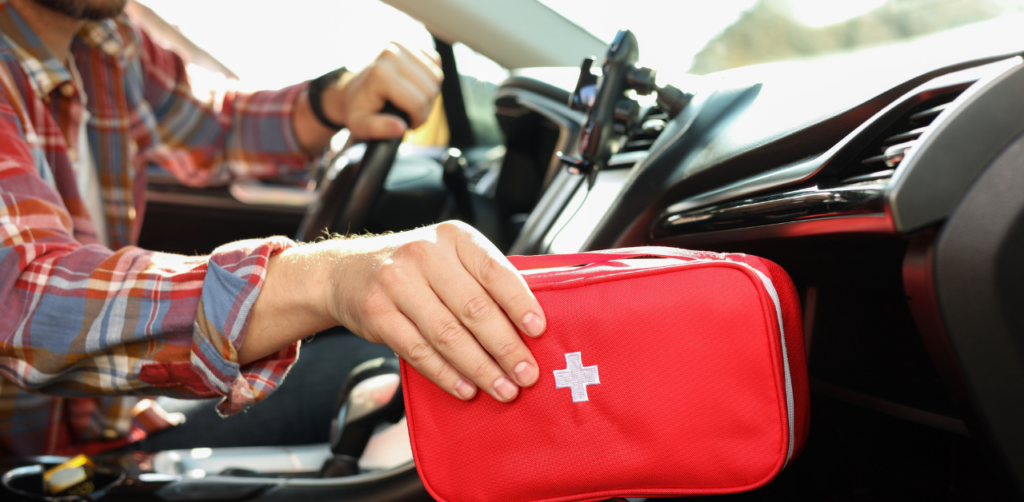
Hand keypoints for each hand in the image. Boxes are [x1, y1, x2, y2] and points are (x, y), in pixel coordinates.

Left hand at [322, 42, 442, 138]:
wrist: (353, 90)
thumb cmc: (358, 109)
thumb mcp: (361, 126)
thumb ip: (380, 129)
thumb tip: (401, 128)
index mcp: (380, 73)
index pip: (418, 102)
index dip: (418, 119)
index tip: (407, 125)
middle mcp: (392, 53)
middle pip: (430, 90)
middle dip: (424, 108)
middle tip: (409, 114)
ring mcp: (402, 45)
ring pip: (437, 77)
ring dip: (429, 94)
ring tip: (412, 101)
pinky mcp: (411, 43)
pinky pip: (436, 63)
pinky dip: (430, 79)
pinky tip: (415, 86)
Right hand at [326, 222, 546, 401]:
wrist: (346, 271)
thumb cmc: (414, 268)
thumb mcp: (449, 255)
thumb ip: (482, 279)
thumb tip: (529, 325)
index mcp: (454, 237)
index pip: (494, 270)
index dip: (519, 303)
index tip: (539, 331)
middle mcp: (425, 254)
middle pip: (474, 308)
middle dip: (506, 348)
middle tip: (526, 374)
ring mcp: (397, 283)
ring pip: (448, 335)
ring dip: (480, 368)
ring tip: (503, 388)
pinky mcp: (377, 314)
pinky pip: (419, 351)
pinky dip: (447, 375)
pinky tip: (466, 388)